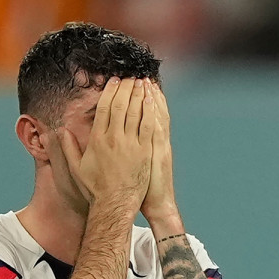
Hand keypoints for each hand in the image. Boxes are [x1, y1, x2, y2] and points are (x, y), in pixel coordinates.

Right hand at [58, 77, 154, 215]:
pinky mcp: (145, 151)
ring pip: (136, 112)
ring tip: (141, 82)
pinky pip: (149, 125)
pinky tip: (151, 99)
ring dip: (139, 94)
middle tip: (130, 77)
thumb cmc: (95, 189)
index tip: (114, 81)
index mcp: (97, 141)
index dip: (109, 92)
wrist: (115, 205)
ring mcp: (131, 145)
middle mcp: (114, 139)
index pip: (104, 108)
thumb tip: (60, 131)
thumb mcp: (76, 168)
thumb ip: (68, 148)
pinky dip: (150, 109)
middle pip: (121, 105)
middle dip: (126, 88)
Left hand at [141, 83, 178, 223]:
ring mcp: (158, 144)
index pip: (143, 117)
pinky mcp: (159, 150)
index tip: (134, 85)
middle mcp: (154, 141)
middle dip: (144, 93)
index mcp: (147, 144)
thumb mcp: (140, 166)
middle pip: (150, 111)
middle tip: (140, 75)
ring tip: (146, 79)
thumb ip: (133, 150)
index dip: (140, 101)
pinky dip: (155, 111)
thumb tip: (119, 139)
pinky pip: (157, 126)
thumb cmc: (144, 189)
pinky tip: (152, 97)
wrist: (158, 204)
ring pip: (155, 114)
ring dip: (151, 96)